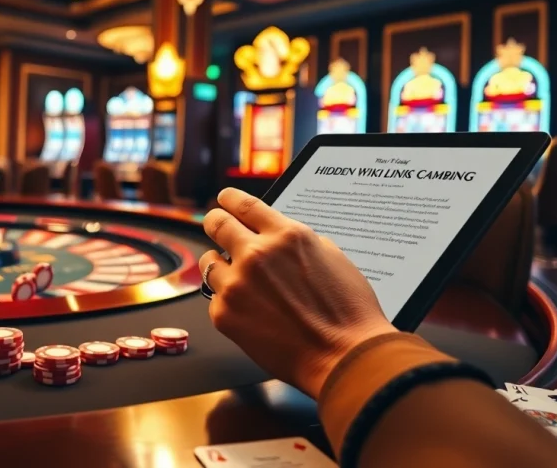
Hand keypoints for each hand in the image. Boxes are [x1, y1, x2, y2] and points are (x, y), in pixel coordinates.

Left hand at [200, 188, 396, 398]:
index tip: (224, 199)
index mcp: (287, 236)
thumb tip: (279, 238)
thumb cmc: (348, 313)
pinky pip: (216, 299)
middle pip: (216, 224)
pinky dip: (228, 301)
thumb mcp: (332, 258)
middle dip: (215, 222)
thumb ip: (298, 243)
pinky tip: (250, 312)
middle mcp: (257, 255)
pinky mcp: (225, 314)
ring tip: (237, 278)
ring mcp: (237, 285)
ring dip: (220, 265)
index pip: (244, 205)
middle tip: (216, 225)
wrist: (344, 357)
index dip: (229, 199)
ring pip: (209, 262)